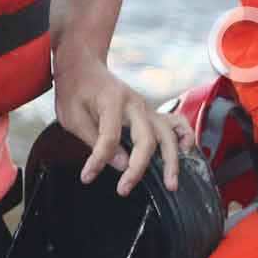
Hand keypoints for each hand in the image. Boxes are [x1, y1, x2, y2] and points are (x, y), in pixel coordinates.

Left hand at [53, 50, 193, 195]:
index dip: (98, 160)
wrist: (84, 67)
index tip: (87, 177)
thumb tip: (119, 163)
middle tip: (124, 190)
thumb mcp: (72, 115)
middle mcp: (136, 104)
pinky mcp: (152, 114)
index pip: (109, 136)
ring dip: (171, 161)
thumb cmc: (75, 91)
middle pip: (146, 138)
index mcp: (112, 101)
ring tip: (171, 184)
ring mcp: (148, 108)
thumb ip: (95, 140)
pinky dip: (185, 138)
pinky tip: (185, 155)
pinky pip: (176, 124)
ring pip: (168, 135)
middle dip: (138, 168)